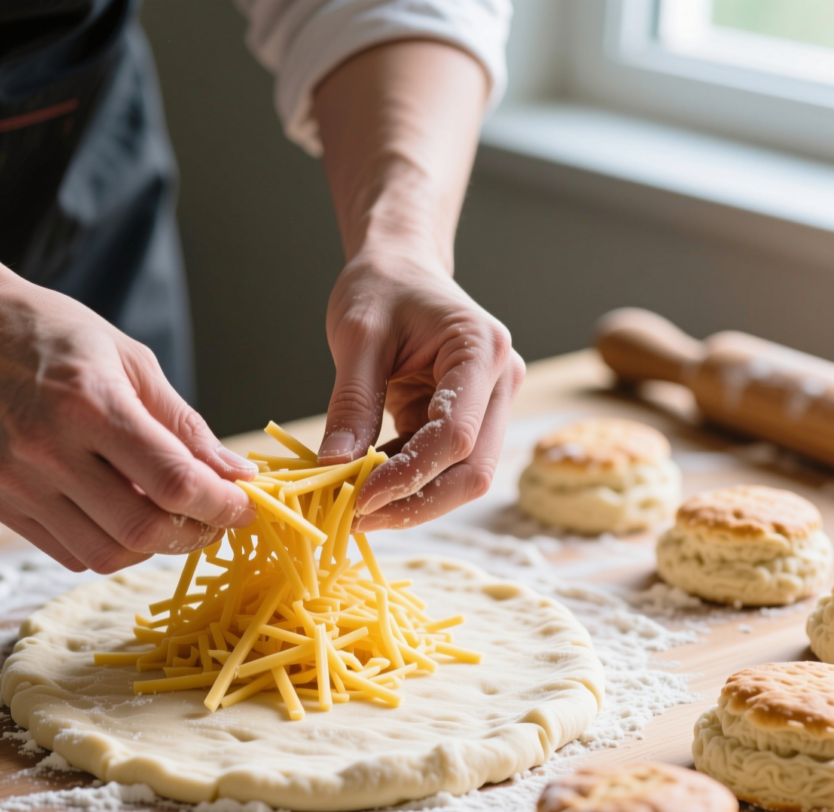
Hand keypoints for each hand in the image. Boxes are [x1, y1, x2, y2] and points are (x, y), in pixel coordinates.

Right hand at [0, 280, 256, 571]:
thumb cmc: (58, 337)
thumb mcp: (133, 361)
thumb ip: (185, 426)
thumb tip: (236, 475)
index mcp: (90, 404)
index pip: (173, 481)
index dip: (221, 504)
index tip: (245, 506)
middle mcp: (46, 449)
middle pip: (142, 529)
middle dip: (195, 533)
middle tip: (214, 517)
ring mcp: (16, 483)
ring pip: (107, 554)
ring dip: (154, 547)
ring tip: (170, 516)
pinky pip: (71, 553)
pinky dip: (112, 546)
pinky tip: (123, 513)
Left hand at [318, 244, 523, 530]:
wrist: (399, 268)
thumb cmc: (380, 288)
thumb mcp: (357, 336)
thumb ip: (351, 402)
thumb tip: (335, 467)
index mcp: (481, 351)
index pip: (456, 435)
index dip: (408, 476)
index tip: (358, 498)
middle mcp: (500, 382)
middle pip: (473, 470)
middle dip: (416, 503)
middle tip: (358, 518)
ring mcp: (490, 405)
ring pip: (463, 478)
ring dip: (411, 501)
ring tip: (355, 507)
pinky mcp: (469, 420)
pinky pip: (442, 467)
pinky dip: (405, 484)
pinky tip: (366, 484)